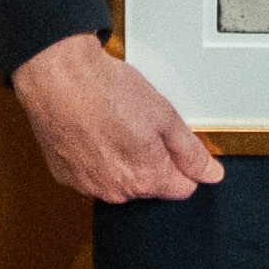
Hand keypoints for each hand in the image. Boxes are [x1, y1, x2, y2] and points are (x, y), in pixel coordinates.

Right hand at [8, 34, 222, 201]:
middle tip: (139, 125)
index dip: (183, 163)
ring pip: (119, 180)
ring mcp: (88, 186)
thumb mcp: (164, 114)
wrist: (56, 77)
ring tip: (112, 124)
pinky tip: (92, 131)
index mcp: (147, 178)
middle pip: (150, 184)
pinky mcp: (66, 176)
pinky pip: (92, 174)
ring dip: (121, 160)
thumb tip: (211, 174)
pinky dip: (95, 158)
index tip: (172, 143)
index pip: (183, 189)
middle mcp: (117, 191)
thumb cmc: (105, 90)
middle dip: (151, 160)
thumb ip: (191, 151)